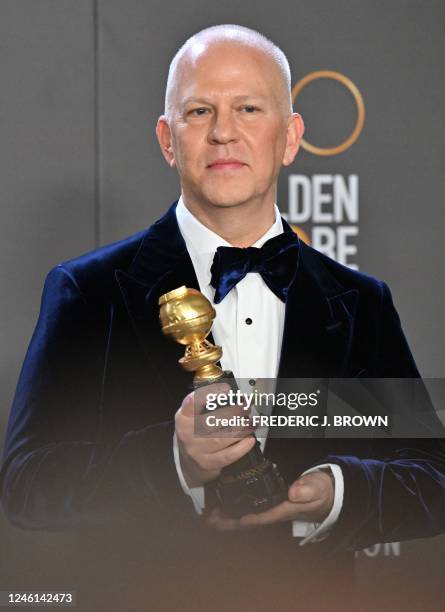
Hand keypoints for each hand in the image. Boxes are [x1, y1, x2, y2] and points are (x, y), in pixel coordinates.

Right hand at [175, 383, 255, 487]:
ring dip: (241, 429)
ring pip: (222, 438)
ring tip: (252, 422)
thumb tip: (234, 396)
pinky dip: (242, 447)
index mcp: (184, 417)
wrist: (189, 461)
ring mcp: (197, 450)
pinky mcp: (208, 463)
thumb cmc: (194, 433)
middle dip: (234, 412)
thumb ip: (207, 405)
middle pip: (213, 420)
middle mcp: (187, 433)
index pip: (193, 402)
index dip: (210, 393)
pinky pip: (228, 455)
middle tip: (246, 407)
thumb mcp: (193, 416)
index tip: (226, 389)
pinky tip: (249, 439)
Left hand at [206, 470, 334, 530]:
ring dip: (227, 517)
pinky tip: (222, 506)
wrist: (325, 493)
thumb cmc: (321, 492)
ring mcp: (270, 508)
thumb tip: (294, 491)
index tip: (235, 520)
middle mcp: (274, 511)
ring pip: (244, 515)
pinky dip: (233, 508)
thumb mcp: (318, 488)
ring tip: (209, 516)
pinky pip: (247, 508)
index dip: (249, 518)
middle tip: (210, 521)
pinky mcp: (268, 502)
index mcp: (284, 509)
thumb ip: (308, 489)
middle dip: (228, 522)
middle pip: (248, 520)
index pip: (263, 516)